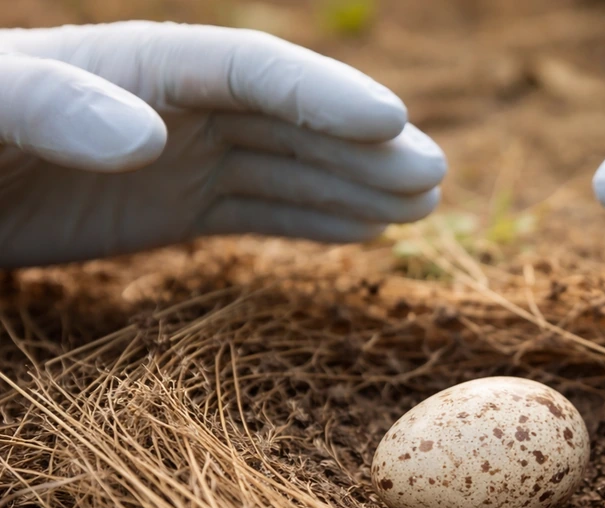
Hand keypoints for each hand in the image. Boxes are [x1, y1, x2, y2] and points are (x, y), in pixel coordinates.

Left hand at [0, 21, 445, 266]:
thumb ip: (55, 109)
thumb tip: (153, 136)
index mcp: (141, 68)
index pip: (252, 70)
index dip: (324, 94)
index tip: (393, 122)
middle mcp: (177, 108)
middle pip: (291, 122)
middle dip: (364, 148)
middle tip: (434, 177)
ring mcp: (181, 159)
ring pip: (288, 168)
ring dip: (356, 184)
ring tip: (422, 204)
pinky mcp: (174, 207)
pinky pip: (260, 210)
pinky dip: (313, 219)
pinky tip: (363, 229)